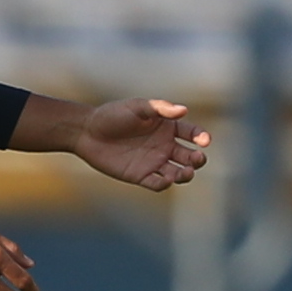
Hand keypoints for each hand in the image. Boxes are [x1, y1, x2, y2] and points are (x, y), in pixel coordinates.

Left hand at [65, 95, 211, 194]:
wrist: (87, 132)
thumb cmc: (112, 115)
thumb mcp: (136, 107)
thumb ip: (160, 108)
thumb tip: (184, 110)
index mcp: (166, 127)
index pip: (191, 133)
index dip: (201, 136)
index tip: (204, 140)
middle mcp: (164, 145)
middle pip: (189, 156)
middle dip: (197, 159)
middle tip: (197, 159)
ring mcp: (153, 162)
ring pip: (178, 172)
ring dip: (185, 174)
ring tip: (186, 172)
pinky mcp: (141, 176)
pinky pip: (158, 183)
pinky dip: (164, 183)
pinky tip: (165, 179)